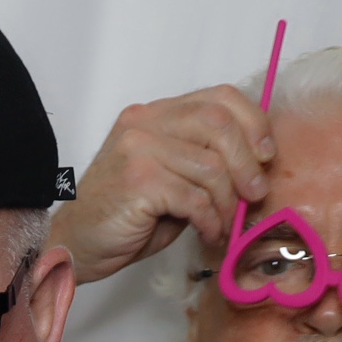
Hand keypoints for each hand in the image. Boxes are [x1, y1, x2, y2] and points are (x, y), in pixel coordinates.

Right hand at [50, 85, 277, 284]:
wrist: (75, 244)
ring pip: (211, 166)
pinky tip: (207, 232)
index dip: (253, 124)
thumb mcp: (171, 176)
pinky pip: (195, 198)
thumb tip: (258, 165)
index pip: (219, 97)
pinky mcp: (138, 182)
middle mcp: (144, 123)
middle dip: (247, 163)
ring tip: (225, 223)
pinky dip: (210, 219)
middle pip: (219, 123)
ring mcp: (138, 150)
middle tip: (255, 194)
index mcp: (154, 114)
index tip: (265, 156)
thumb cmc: (125, 215)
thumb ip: (204, 159)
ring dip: (228, 201)